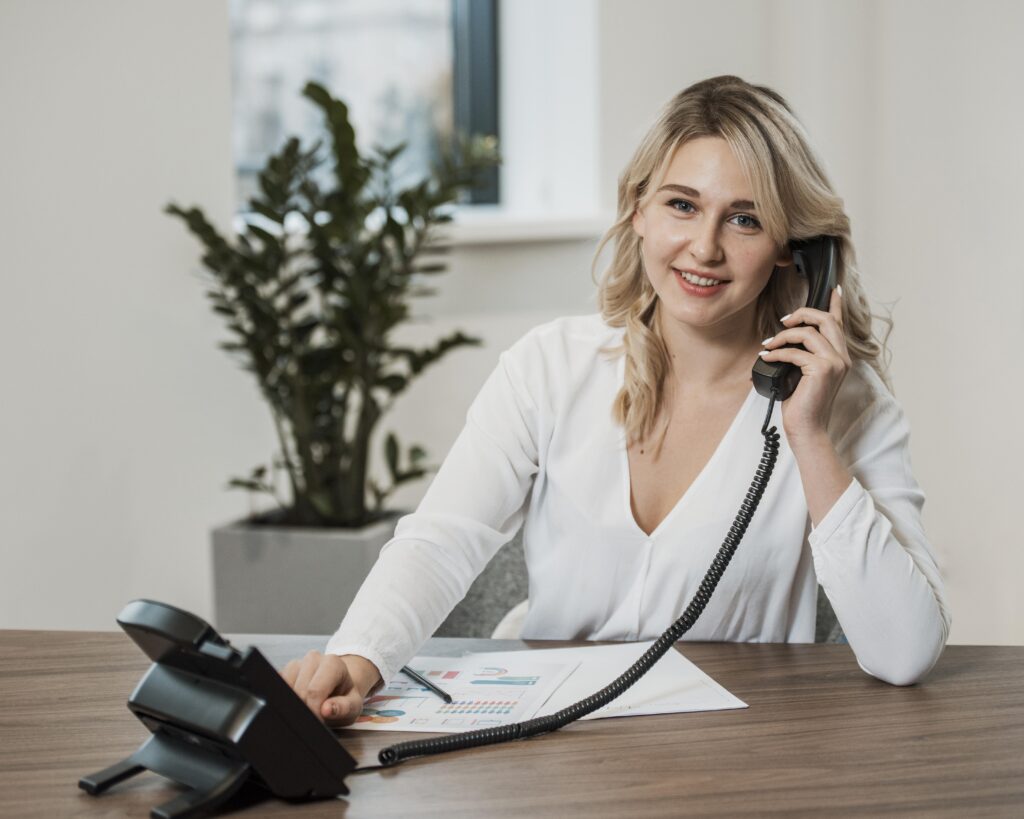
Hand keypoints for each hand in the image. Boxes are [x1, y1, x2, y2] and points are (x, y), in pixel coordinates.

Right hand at [282, 650, 381, 727]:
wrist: (338, 689)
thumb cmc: (345, 698)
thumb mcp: (353, 705)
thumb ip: (343, 707)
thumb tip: (327, 709)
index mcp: (333, 663)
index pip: (315, 690)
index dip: (314, 711)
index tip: (319, 722)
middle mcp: (313, 658)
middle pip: (299, 692)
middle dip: (305, 710)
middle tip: (315, 718)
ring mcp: (296, 663)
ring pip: (285, 690)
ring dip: (294, 705)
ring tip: (309, 708)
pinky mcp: (283, 671)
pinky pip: (276, 690)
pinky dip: (284, 702)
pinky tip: (298, 704)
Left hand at [758, 288, 850, 442]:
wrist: (807, 429)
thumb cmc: (802, 404)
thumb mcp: (803, 374)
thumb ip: (803, 355)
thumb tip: (784, 338)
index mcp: (839, 357)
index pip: (840, 324)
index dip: (836, 304)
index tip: (833, 289)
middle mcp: (842, 358)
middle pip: (825, 320)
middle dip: (801, 314)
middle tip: (782, 321)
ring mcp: (835, 363)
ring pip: (809, 333)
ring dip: (784, 335)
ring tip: (769, 344)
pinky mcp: (823, 370)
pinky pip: (795, 352)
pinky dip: (777, 352)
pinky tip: (767, 356)